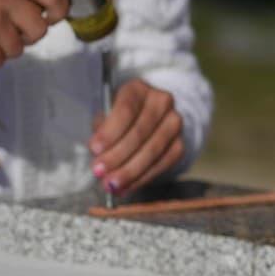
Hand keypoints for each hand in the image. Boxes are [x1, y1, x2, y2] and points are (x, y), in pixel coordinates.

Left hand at [90, 79, 185, 196]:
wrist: (148, 118)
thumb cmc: (120, 117)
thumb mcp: (107, 115)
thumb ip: (103, 131)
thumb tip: (99, 154)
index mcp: (138, 89)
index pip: (126, 109)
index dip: (110, 131)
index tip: (94, 149)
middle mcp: (161, 102)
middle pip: (140, 131)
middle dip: (117, 155)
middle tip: (99, 172)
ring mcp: (174, 123)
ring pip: (153, 150)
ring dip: (130, 171)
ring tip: (111, 185)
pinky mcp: (180, 144)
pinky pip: (163, 164)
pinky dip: (142, 178)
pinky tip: (126, 186)